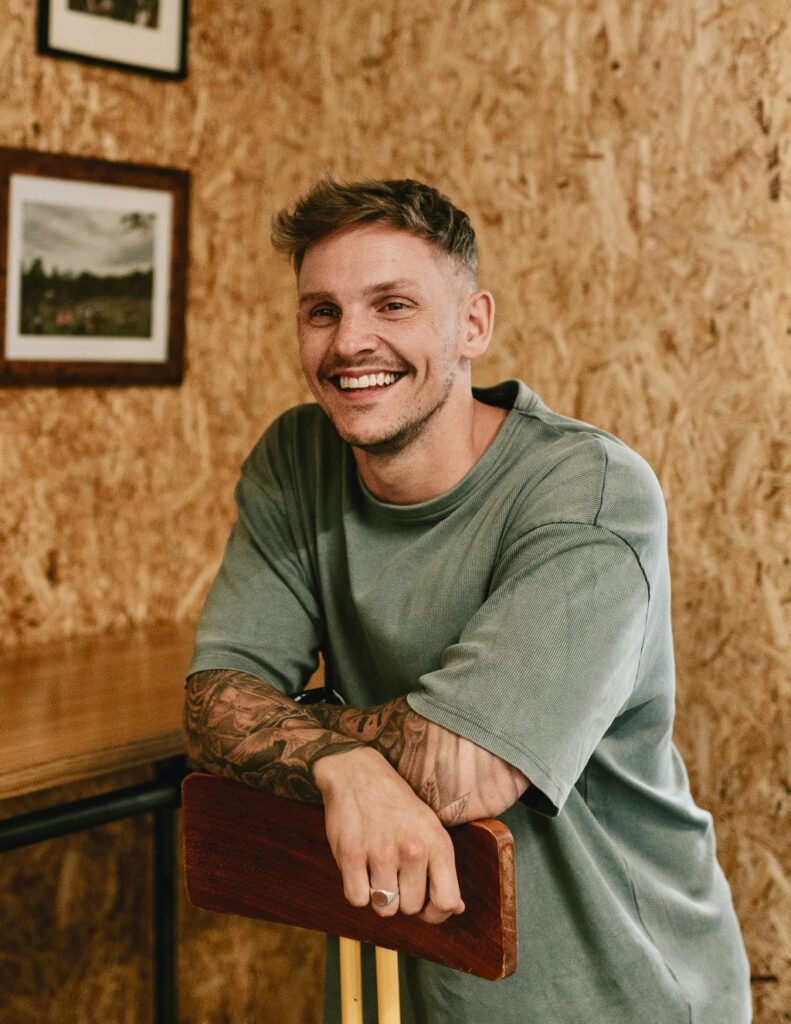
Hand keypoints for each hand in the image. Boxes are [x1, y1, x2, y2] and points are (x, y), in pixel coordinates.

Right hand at [313, 746, 464, 924]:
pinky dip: (356, 889)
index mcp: (438, 842)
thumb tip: (457, 908)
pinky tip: (359, 867)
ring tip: (377, 867)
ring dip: (379, 895)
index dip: (436, 913)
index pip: (447, 902)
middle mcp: (413, 848)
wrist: (357, 772)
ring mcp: (381, 851)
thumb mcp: (429, 828)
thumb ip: (443, 869)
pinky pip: (357, 899)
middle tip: (394, 872)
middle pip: (410, 908)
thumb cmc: (396, 806)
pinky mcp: (351, 853)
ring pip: (384, 908)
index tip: (424, 905)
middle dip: (402, 897)